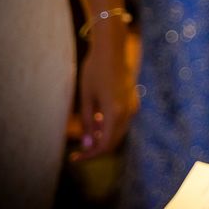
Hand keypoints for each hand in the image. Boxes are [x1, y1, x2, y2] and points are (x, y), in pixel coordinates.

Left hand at [70, 21, 137, 161]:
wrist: (112, 50)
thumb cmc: (95, 71)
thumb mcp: (86, 97)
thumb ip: (88, 122)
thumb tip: (87, 143)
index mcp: (115, 113)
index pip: (105, 145)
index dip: (91, 155)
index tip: (76, 157)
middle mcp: (128, 112)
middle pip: (114, 141)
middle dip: (97, 148)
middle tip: (79, 151)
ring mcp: (132, 106)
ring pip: (118, 132)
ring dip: (103, 137)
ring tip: (87, 133)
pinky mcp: (132, 101)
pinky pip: (122, 121)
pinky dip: (110, 127)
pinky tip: (97, 120)